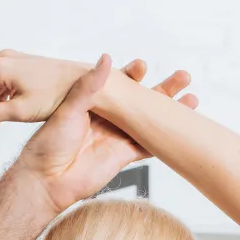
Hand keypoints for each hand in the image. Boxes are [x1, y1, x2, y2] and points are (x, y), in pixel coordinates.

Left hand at [0, 50, 196, 145]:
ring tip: (192, 98)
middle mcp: (110, 117)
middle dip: (164, 88)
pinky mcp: (125, 156)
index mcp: (94, 101)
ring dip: (171, 110)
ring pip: (151, 120)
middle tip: (183, 76)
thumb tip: (107, 59)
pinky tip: (184, 129)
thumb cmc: (48, 144)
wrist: (47, 181)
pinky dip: (166, 139)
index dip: (134, 74)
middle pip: (142, 99)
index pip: (120, 83)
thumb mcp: (68, 109)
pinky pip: (150, 146)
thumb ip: (88, 86)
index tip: (143, 66)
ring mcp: (119, 136)